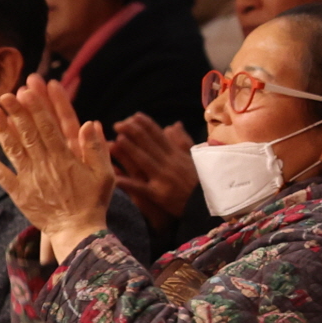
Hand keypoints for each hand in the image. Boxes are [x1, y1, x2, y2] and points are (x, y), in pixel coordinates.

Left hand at [0, 75, 119, 261]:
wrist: (77, 231)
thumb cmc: (93, 202)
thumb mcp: (104, 174)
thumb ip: (96, 148)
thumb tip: (90, 123)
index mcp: (65, 159)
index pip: (49, 128)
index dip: (37, 109)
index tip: (28, 92)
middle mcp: (45, 166)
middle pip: (29, 134)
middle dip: (17, 113)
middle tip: (7, 94)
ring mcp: (30, 179)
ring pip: (13, 150)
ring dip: (2, 131)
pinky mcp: (19, 194)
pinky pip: (2, 177)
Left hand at [107, 112, 198, 233]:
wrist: (207, 206)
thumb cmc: (200, 183)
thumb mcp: (193, 159)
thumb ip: (181, 141)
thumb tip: (174, 124)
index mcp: (176, 155)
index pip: (160, 136)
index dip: (146, 125)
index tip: (134, 116)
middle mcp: (170, 163)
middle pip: (150, 144)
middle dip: (134, 132)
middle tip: (118, 124)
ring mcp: (164, 178)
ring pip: (145, 161)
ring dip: (130, 150)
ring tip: (116, 140)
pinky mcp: (159, 195)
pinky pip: (140, 188)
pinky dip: (127, 183)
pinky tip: (114, 178)